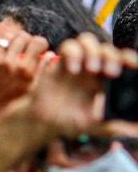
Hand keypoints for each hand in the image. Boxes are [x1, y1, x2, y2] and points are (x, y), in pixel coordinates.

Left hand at [0, 30, 49, 116]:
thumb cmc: (13, 105)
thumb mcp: (32, 92)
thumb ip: (42, 71)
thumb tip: (51, 54)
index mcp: (25, 70)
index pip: (37, 42)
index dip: (41, 43)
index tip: (40, 47)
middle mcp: (9, 62)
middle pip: (22, 37)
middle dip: (27, 40)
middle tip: (27, 47)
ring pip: (6, 36)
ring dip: (13, 38)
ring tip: (15, 46)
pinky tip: (2, 45)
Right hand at [20, 34, 137, 138]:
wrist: (43, 122)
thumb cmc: (71, 122)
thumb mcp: (97, 127)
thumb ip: (116, 127)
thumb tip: (137, 131)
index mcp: (106, 80)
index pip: (122, 60)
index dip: (129, 58)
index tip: (133, 66)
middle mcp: (92, 68)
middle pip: (107, 48)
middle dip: (112, 56)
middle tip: (112, 72)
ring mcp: (75, 63)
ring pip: (87, 40)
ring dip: (93, 50)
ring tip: (92, 67)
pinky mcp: (59, 62)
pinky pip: (67, 46)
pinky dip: (73, 53)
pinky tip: (74, 69)